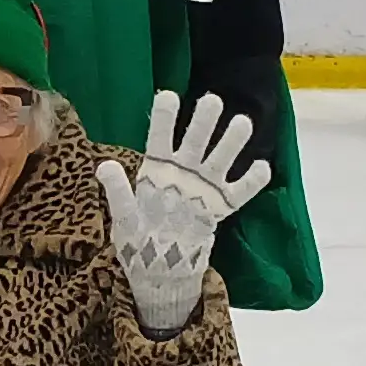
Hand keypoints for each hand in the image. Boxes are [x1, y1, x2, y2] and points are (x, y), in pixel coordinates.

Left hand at [95, 91, 269, 336]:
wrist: (160, 269)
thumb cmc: (138, 240)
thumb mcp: (124, 218)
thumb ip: (118, 192)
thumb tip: (104, 165)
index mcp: (156, 169)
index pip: (159, 137)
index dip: (164, 117)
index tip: (168, 95)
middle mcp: (182, 171)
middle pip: (195, 140)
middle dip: (203, 121)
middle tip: (212, 101)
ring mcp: (204, 187)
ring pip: (221, 158)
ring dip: (231, 142)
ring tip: (242, 124)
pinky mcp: (220, 206)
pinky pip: (240, 191)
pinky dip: (252, 181)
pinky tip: (261, 168)